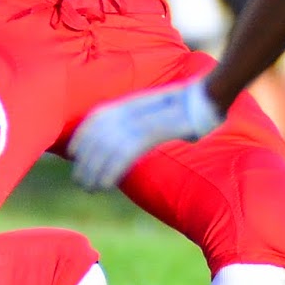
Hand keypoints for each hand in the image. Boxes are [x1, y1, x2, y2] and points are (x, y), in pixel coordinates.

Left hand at [70, 80, 223, 191]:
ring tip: (90, 188)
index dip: (82, 138)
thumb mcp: (159, 111)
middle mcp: (130, 109)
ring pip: (107, 148)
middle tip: (81, 182)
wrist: (210, 96)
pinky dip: (111, 170)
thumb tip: (135, 138)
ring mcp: (141, 119)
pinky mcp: (152, 130)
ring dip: (95, 171)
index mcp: (129, 102)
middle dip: (86, 162)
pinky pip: (124, 153)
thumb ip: (143, 122)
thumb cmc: (189, 106)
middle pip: (98, 136)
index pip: (95, 119)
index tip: (74, 156)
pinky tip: (105, 184)